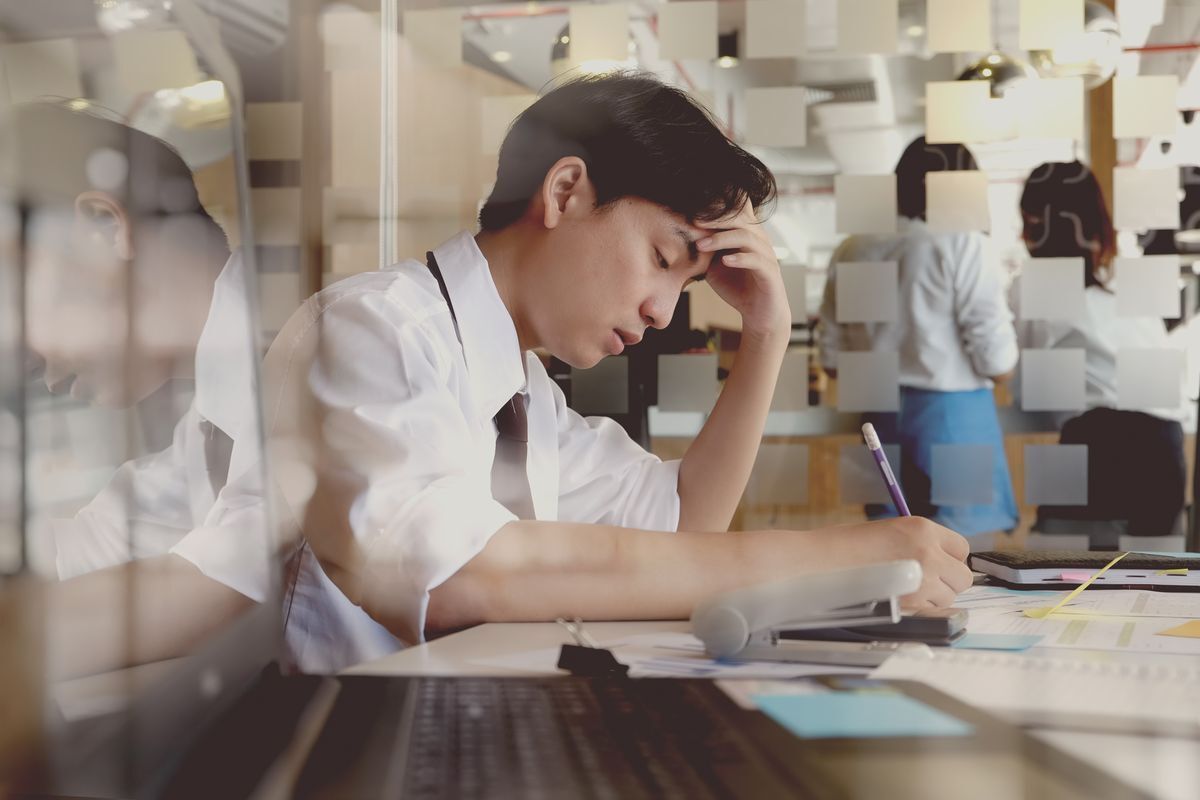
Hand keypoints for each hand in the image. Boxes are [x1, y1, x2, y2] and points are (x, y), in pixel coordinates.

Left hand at [695, 203, 790, 343]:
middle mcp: (758, 238)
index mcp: (746, 232)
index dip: (717, 206)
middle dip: (715, 218)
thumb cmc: (736, 286)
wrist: (758, 313)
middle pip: (739, 218)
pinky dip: (740, 259)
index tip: (692, 210)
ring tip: (701, 246)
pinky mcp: (770, 272)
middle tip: (694, 221)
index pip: (735, 209)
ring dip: (721, 239)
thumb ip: (703, 250)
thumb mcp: (713, 265)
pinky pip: (756, 260)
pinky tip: (725, 260)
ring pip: (746, 237)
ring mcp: (766, 254)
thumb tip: (679, 237)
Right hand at [843, 517, 971, 608]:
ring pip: (948, 597)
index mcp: (922, 528)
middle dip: (947, 582)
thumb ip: (920, 544)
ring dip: (932, 598)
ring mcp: (923, 579)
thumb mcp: (890, 531)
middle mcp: (928, 552)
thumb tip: (942, 563)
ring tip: (903, 589)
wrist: (820, 562)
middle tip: (923, 582)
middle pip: (962, 576)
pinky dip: (919, 610)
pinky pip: (931, 612)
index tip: (939, 565)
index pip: (961, 548)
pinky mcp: (912, 603)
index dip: (950, 559)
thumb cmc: (846, 546)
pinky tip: (898, 599)